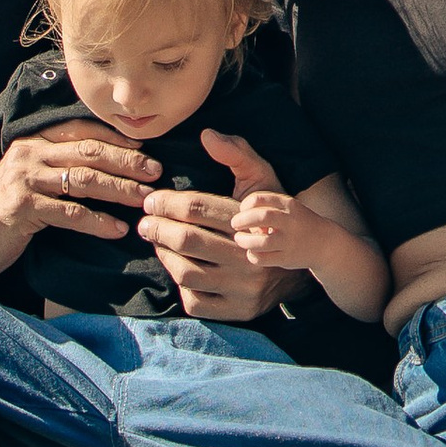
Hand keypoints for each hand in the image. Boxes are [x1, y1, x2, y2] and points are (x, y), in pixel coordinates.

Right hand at [0, 125, 159, 260]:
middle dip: (127, 161)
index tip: (145, 148)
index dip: (116, 138)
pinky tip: (117, 229)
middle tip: (155, 171)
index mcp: (34, 142)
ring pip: (84, 179)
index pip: (82, 131)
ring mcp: (26, 179)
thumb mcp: (30, 179)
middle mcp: (30, 154)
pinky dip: (98, 221)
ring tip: (144, 199)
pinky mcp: (23, 207)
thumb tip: (105, 167)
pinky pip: (70, 213)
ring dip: (119, 189)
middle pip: (89, 152)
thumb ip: (58, 167)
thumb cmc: (5, 210)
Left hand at [136, 134, 288, 321]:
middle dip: (158, 228)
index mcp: (254, 222)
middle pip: (189, 241)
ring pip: (187, 273)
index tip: (150, 201)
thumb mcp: (263, 180)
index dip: (168, 203)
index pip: (200, 209)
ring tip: (158, 242)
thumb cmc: (271, 216)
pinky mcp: (238, 312)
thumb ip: (236, 153)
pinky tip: (178, 268)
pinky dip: (180, 285)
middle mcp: (250, 257)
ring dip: (164, 255)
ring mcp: (245, 289)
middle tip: (145, 223)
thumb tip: (207, 135)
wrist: (300, 268)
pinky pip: (195, 302)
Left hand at [221, 184, 315, 267]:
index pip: (260, 199)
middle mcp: (291, 222)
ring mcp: (290, 241)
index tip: (242, 210)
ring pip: (260, 242)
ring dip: (244, 240)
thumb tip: (239, 216)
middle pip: (261, 217)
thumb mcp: (287, 208)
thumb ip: (266, 208)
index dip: (245, 204)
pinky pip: (263, 259)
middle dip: (242, 220)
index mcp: (289, 204)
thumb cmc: (298, 222)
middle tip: (235, 223)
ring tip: (240, 239)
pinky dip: (252, 255)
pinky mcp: (287, 259)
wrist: (324, 243)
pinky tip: (252, 252)